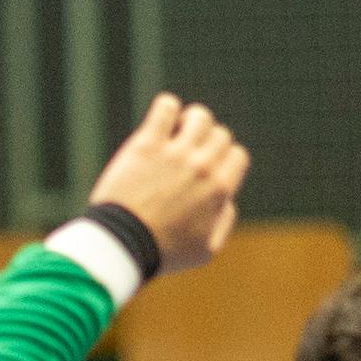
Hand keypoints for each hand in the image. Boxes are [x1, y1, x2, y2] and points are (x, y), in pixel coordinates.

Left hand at [87, 93, 248, 271]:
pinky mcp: (146, 144)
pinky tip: (159, 125)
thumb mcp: (205, 249)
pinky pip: (166, 107)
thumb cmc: (162, 252)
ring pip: (199, 116)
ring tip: (175, 136)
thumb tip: (228, 199)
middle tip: (186, 159)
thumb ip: (223, 221)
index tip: (206, 172)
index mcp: (220, 189)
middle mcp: (202, 166)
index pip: (237, 155)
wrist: (122, 246)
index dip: (223, 162)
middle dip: (206, 145)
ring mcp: (175, 153)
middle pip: (219, 135)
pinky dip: (166, 109)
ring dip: (190, 122)